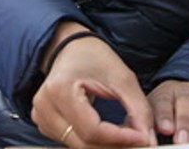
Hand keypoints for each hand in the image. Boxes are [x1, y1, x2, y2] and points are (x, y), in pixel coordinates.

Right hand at [31, 24, 156, 147]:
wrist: (70, 48)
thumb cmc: (94, 57)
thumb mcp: (122, 78)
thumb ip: (138, 109)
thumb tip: (147, 139)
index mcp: (61, 90)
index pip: (92, 130)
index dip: (120, 138)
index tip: (142, 138)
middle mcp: (45, 107)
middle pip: (84, 143)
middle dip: (115, 145)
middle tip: (139, 139)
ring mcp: (41, 117)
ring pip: (79, 146)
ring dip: (105, 145)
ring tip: (125, 133)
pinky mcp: (44, 124)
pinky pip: (72, 142)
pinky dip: (93, 142)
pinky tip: (108, 132)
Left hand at [148, 80, 188, 143]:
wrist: (180, 103)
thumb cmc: (162, 117)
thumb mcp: (151, 118)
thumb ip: (149, 125)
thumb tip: (146, 138)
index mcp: (165, 93)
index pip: (163, 102)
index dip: (165, 116)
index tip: (165, 129)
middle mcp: (185, 92)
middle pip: (186, 103)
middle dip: (184, 123)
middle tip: (181, 140)